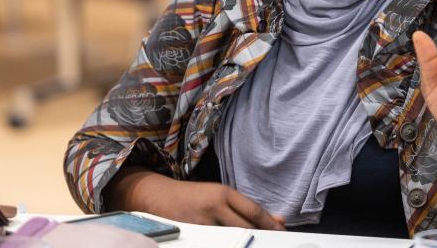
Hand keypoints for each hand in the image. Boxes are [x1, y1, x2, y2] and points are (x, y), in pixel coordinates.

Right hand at [105, 166, 284, 229]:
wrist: (155, 196)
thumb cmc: (192, 197)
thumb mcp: (219, 196)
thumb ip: (244, 208)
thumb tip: (275, 219)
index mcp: (223, 193)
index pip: (253, 211)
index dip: (270, 224)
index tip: (281, 231)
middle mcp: (214, 207)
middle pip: (245, 226)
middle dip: (262, 235)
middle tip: (275, 242)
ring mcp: (201, 223)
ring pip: (231, 237)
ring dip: (246, 242)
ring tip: (255, 244)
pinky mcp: (191, 235)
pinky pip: (215, 243)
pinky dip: (228, 245)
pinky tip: (235, 246)